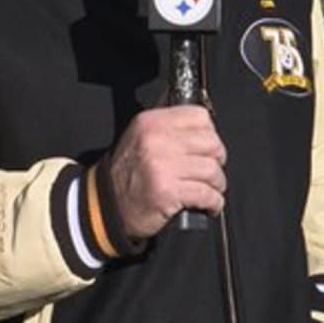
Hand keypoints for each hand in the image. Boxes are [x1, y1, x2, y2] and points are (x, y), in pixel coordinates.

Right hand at [106, 105, 226, 238]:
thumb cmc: (128, 173)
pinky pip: (206, 194)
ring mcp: (163, 166)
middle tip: (212, 171)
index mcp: (152, 122)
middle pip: (211, 143)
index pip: (199, 116)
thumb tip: (203, 119)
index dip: (210, 133)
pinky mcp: (168, 192)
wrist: (106, 206)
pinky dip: (214, 202)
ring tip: (211, 189)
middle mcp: (157, 140)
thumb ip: (168, 125)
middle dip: (217, 160)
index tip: (208, 147)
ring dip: (217, 183)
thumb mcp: (140, 136)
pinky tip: (210, 205)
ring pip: (212, 170)